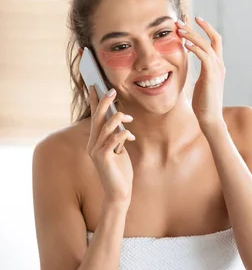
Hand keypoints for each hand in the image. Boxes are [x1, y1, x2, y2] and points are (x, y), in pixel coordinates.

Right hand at [87, 87, 135, 205]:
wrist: (119, 192)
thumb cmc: (120, 170)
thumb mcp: (119, 149)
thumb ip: (117, 136)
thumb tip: (121, 121)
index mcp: (95, 141)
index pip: (94, 118)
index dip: (95, 102)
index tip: (95, 86)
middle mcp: (92, 144)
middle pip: (97, 119)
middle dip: (104, 103)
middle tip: (112, 90)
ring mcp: (96, 152)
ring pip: (105, 127)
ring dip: (118, 118)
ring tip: (129, 117)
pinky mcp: (103, 159)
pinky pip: (112, 140)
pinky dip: (122, 134)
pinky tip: (131, 135)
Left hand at [176, 17, 225, 127]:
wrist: (210, 118)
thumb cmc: (203, 103)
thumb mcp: (200, 82)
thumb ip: (199, 71)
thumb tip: (190, 64)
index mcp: (218, 65)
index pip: (215, 41)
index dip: (206, 29)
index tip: (194, 20)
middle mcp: (220, 65)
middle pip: (214, 38)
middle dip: (199, 27)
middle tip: (182, 21)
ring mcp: (217, 69)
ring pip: (206, 45)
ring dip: (192, 35)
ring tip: (179, 30)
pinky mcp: (211, 75)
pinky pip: (204, 56)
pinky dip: (195, 48)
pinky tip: (185, 44)